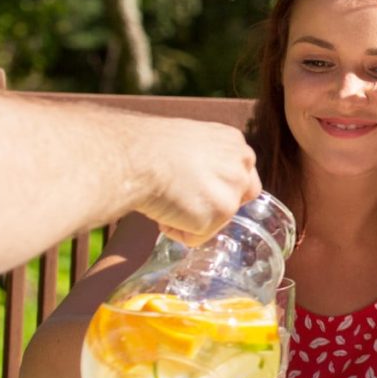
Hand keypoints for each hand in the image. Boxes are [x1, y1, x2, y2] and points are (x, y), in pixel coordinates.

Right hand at [132, 120, 260, 243]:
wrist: (135, 158)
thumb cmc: (145, 147)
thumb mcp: (185, 141)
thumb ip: (204, 160)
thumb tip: (196, 178)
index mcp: (233, 143)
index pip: (239, 174)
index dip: (214, 186)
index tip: (193, 189)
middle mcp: (241, 165)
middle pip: (239, 199)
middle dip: (213, 207)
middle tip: (182, 202)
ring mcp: (232, 191)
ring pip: (216, 220)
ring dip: (189, 218)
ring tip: (164, 200)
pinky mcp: (220, 214)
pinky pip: (197, 237)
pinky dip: (177, 231)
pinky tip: (161, 212)